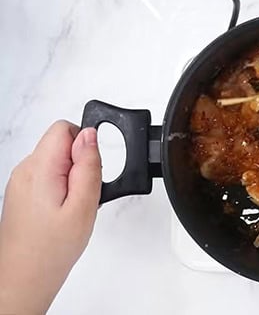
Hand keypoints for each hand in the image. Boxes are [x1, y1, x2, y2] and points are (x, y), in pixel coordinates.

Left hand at [0, 121, 101, 313]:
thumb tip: (90, 134)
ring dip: (72, 177)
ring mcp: (21, 180)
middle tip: (83, 195)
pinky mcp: (23, 191)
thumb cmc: (51, 248)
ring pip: (57, 159)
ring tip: (74, 206)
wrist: (25, 276)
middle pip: (61, 143)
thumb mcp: (83, 206)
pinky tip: (64, 210)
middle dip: (81, 163)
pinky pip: (49, 175)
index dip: (85, 146)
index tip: (90, 172)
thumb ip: (88, 166)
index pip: (65, 128)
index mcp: (40, 169)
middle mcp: (25, 169)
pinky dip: (62, 187)